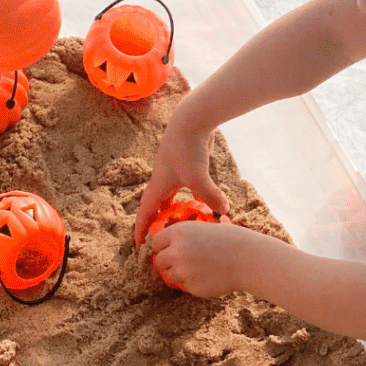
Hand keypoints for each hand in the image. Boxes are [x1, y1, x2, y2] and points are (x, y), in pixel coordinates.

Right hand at [135, 120, 230, 247]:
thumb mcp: (199, 177)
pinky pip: (181, 185)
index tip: (141, 247)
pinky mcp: (183, 161)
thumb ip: (210, 197)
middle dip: (153, 222)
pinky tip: (197, 201)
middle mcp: (161, 179)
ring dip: (170, 209)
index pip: (145, 214)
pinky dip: (186, 196)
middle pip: (153, 205)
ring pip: (168, 195)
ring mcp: (172, 169)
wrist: (192, 118)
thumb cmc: (188, 149)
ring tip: (176, 223)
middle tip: (157, 237)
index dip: (141, 231)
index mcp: (158, 185)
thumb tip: (224, 212)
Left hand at [149, 219, 246, 296]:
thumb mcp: (204, 228)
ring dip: (181, 274)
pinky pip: (185, 286)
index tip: (169, 250)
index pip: (156, 242)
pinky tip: (209, 277)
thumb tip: (168, 245)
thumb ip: (184, 237)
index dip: (163, 247)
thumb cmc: (231, 240)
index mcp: (179, 232)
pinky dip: (193, 284)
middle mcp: (176, 250)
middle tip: (185, 262)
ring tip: (201, 269)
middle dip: (169, 262)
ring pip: (170, 276)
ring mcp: (182, 270)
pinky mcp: (190, 286)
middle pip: (159, 261)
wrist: (247, 258)